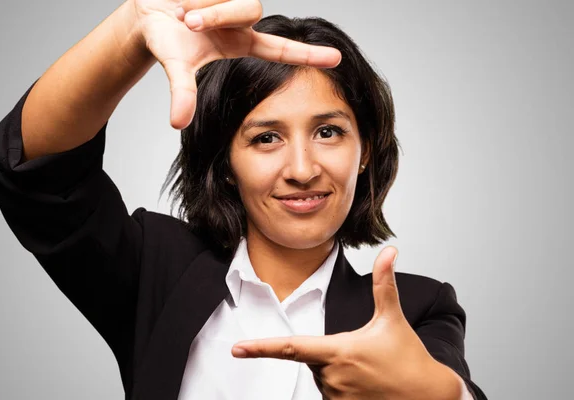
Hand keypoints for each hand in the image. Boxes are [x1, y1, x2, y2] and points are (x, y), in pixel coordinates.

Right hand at [128, 0, 341, 128]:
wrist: (147, 15)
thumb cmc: (168, 42)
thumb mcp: (176, 68)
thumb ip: (182, 93)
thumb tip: (178, 123)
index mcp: (242, 43)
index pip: (282, 49)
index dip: (309, 54)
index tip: (337, 58)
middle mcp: (243, 21)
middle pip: (252, 11)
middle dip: (218, 16)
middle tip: (188, 23)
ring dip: (209, 8)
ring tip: (183, 14)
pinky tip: (185, 0)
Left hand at [231, 247, 464, 399]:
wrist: (430, 397)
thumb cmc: (409, 358)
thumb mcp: (392, 318)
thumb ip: (384, 283)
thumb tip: (389, 252)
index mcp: (338, 351)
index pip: (290, 347)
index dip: (261, 347)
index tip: (237, 349)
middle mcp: (332, 377)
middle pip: (312, 359)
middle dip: (330, 352)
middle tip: (363, 354)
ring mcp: (337, 397)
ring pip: (322, 377)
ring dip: (337, 370)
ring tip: (369, 371)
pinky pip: (331, 393)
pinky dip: (342, 385)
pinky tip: (366, 385)